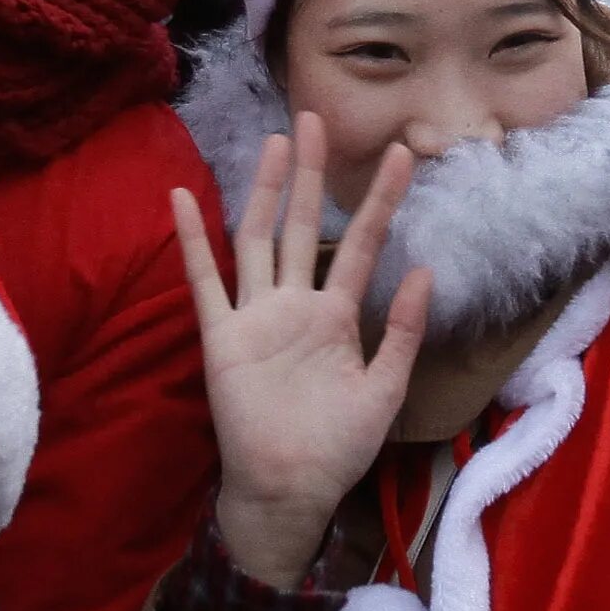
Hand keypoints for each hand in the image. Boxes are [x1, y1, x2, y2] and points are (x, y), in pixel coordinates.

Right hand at [173, 114, 430, 585]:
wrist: (290, 491)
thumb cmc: (338, 448)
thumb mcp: (385, 388)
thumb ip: (403, 330)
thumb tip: (426, 268)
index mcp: (335, 317)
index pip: (360, 245)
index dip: (379, 201)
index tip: (402, 155)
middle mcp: (294, 306)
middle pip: (301, 225)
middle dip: (311, 174)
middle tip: (316, 119)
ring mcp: (255, 317)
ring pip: (257, 238)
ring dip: (264, 190)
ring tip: (276, 141)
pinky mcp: (222, 337)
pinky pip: (205, 281)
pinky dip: (193, 240)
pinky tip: (183, 198)